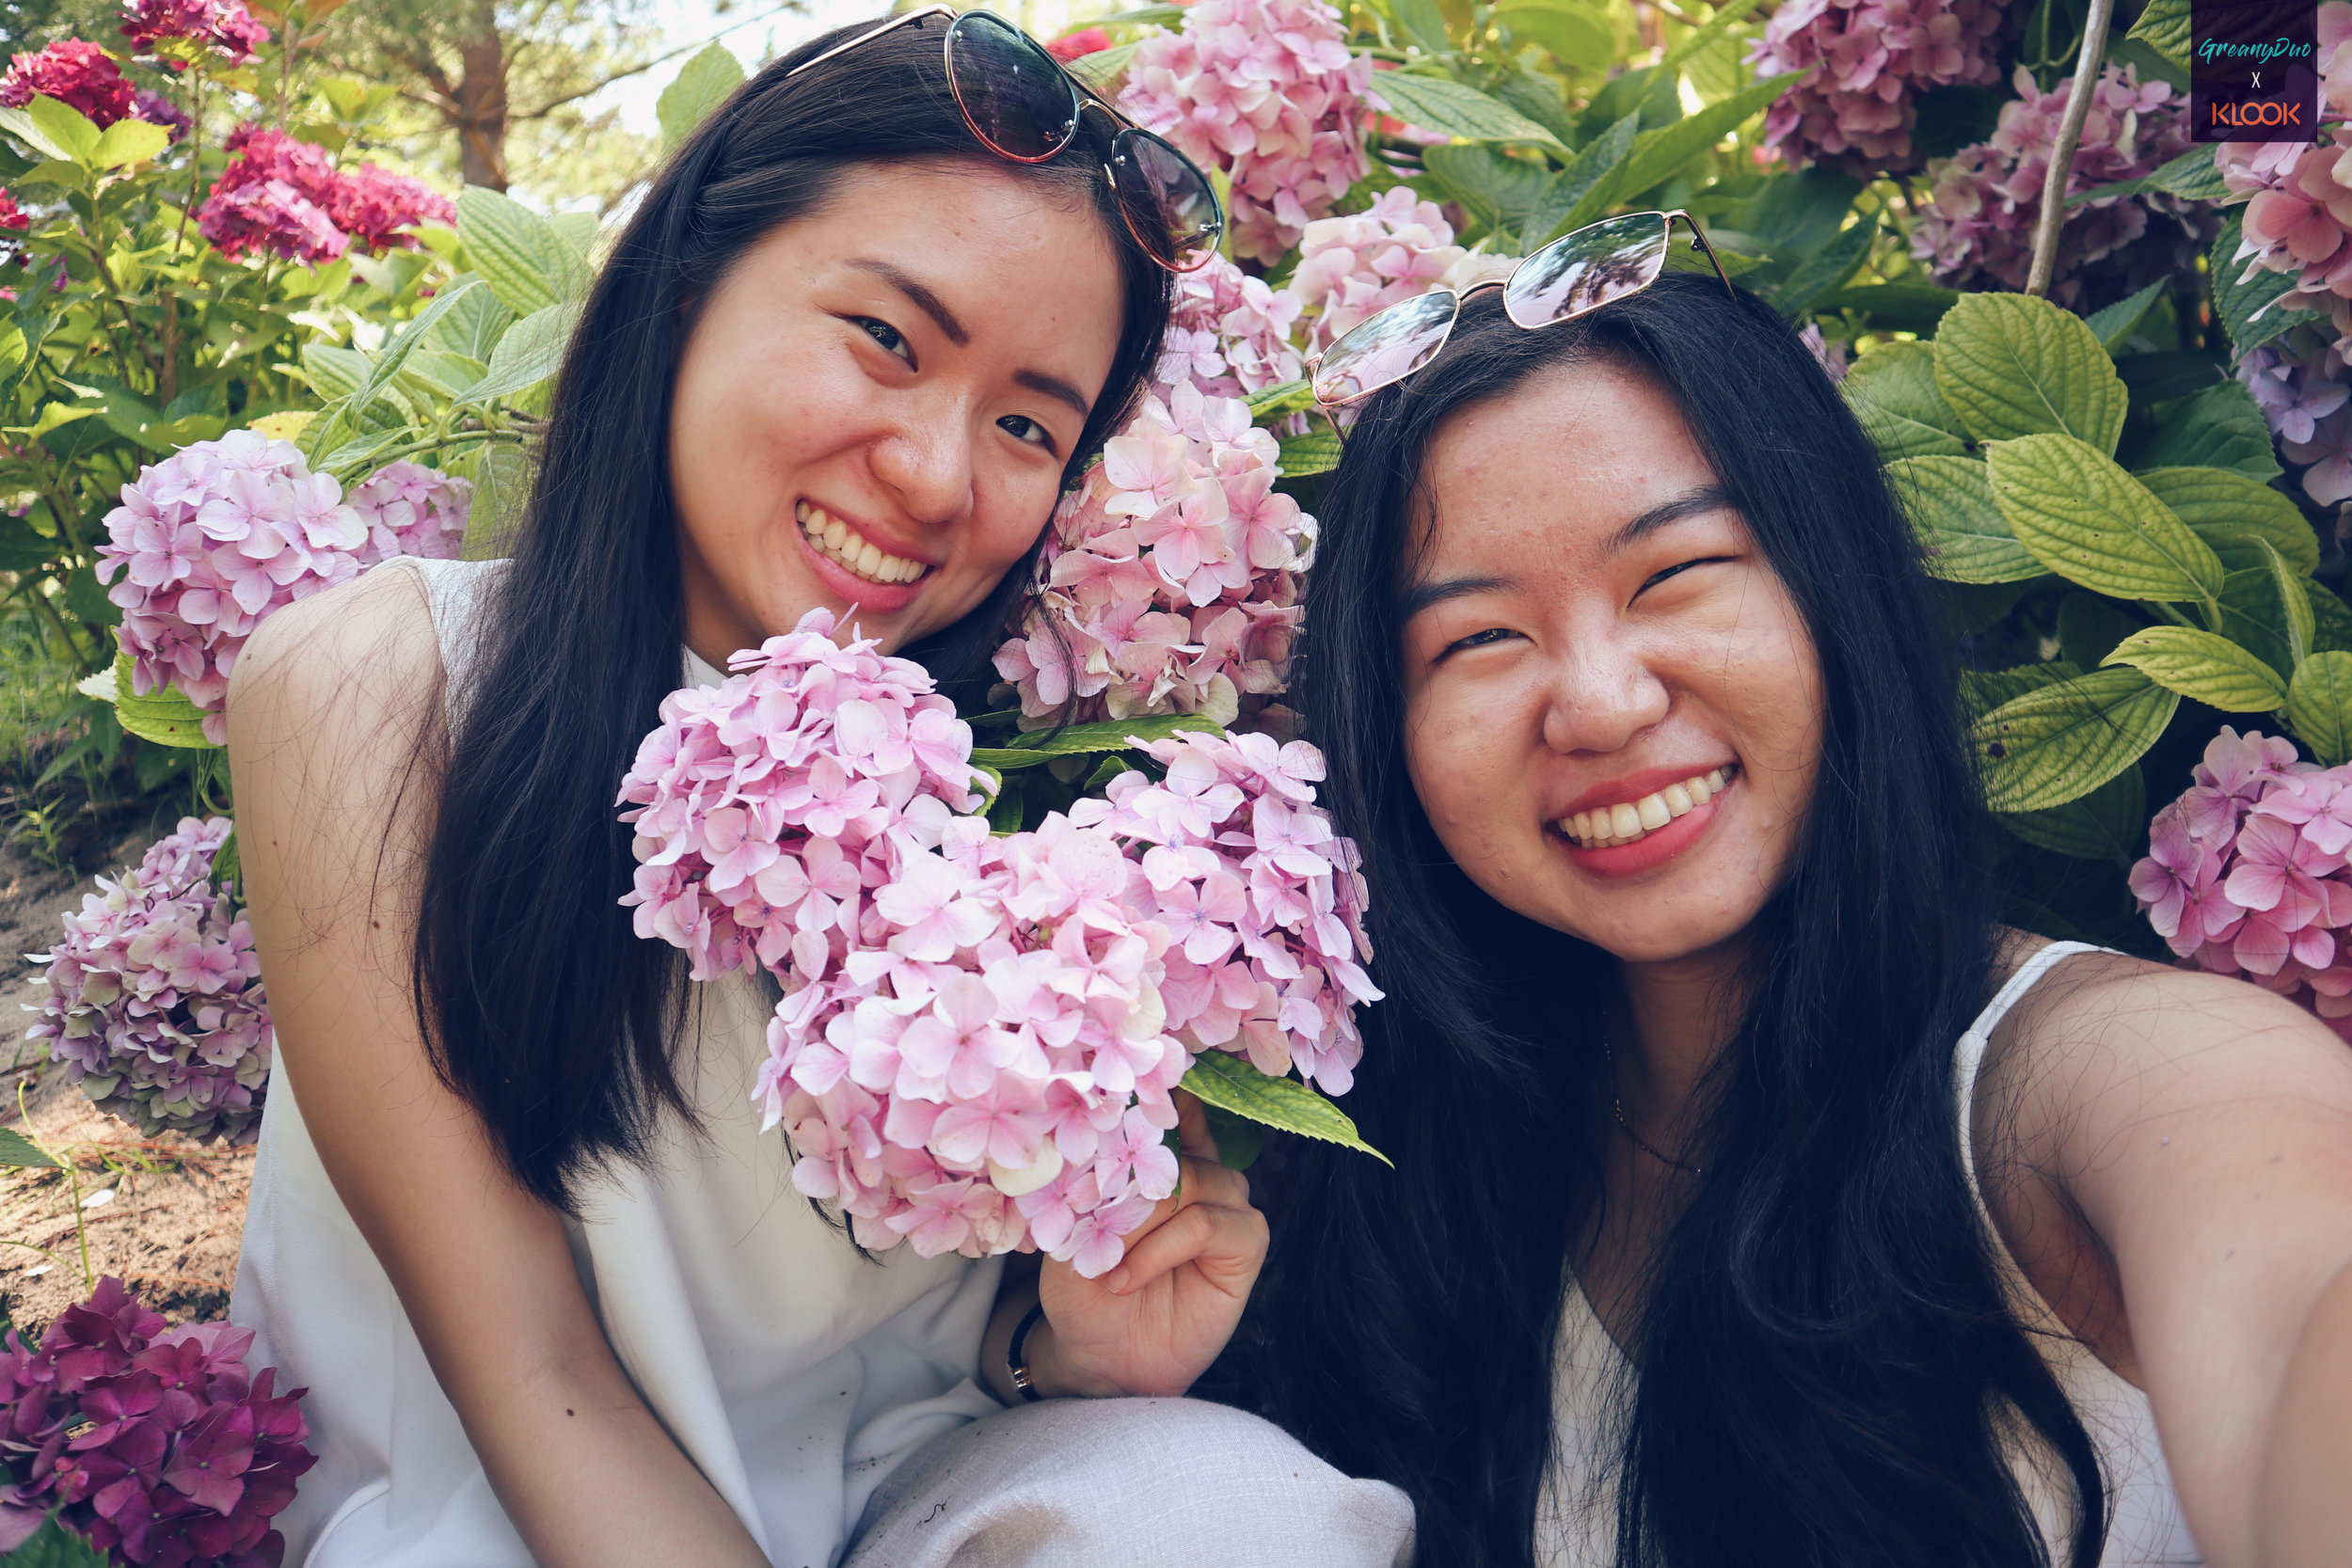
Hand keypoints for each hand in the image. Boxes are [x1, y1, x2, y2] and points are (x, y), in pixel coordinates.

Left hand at [1030, 1093, 1267, 1398]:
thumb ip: (1087, 1184)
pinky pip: (1208, 1223)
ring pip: (1193, 1179)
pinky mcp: (1246, 1242)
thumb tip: (1098, 1139)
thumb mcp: (1068, 1231)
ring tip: (1105, 1262)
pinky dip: (1161, 1249)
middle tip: (1090, 1222)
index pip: (1169, 1104)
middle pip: (1175, 1144)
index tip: (1129, 1081)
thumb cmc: (1084, 1288)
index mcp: (1161, 1156)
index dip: (1156, 1091)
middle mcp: (1201, 1170)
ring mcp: (1227, 1204)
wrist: (1100, 1357)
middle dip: (1128, 1181)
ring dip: (1141, 1221)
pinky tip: (1125, 1279)